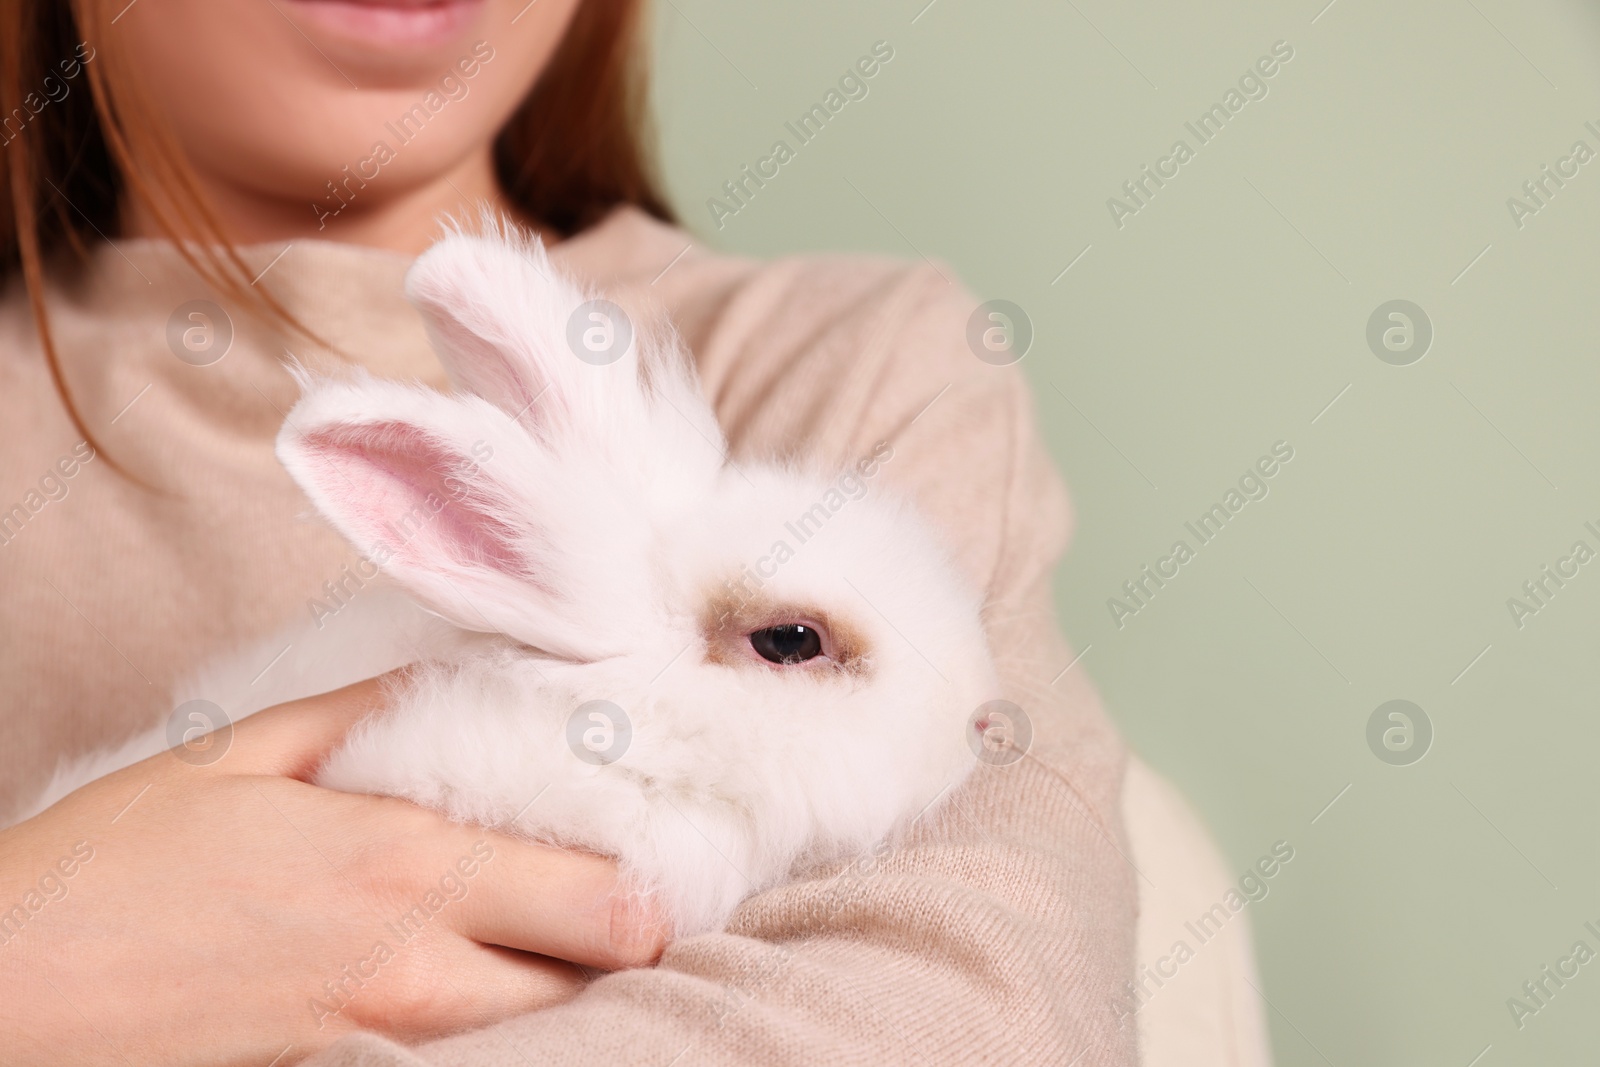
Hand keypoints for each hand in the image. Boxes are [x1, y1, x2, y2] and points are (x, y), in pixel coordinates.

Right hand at [0, 676, 665, 1066]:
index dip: (654, 884)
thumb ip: (372, 709)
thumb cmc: (116, 865)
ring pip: (546, 1030)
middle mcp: (418, 969)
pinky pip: (472, 1063)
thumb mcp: (243, 754)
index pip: (611, 902)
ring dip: (568, 984)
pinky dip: (500, 1028)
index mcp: (407, 867)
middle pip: (605, 978)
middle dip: (626, 938)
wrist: (9, 993)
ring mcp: (387, 1046)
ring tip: (548, 934)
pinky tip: (477, 982)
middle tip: (611, 896)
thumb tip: (461, 675)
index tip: (650, 850)